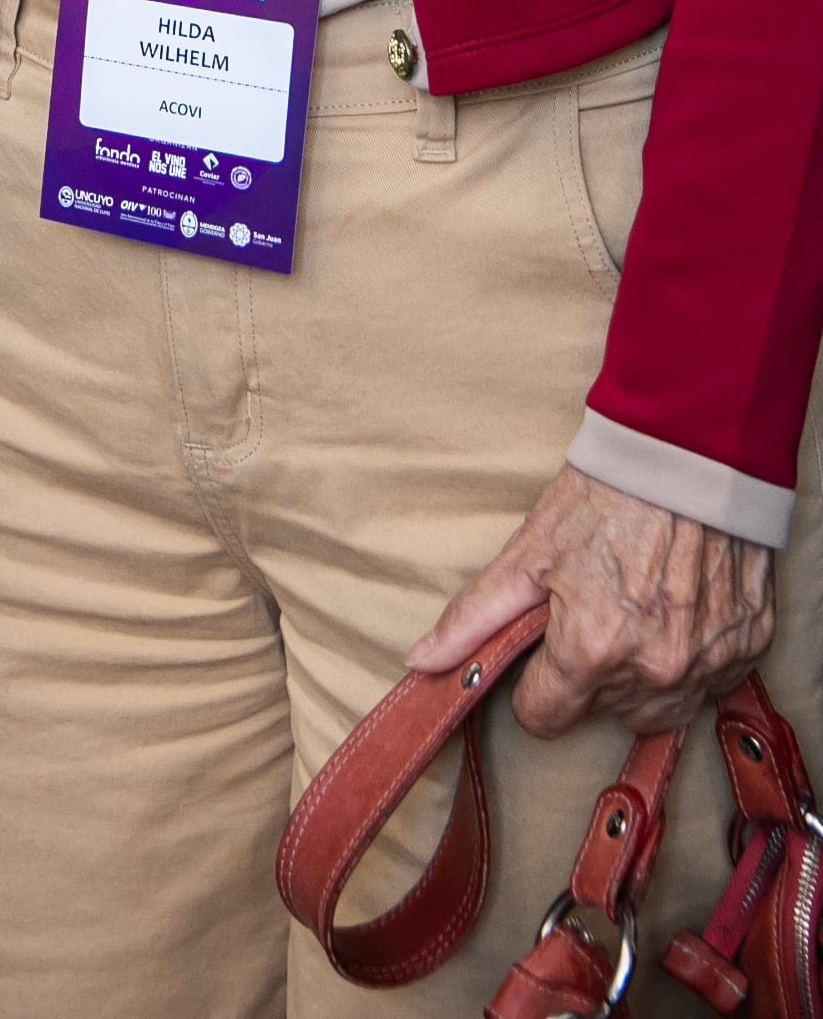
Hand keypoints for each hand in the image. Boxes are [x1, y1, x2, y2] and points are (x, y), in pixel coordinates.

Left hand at [407, 464, 772, 736]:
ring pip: (657, 709)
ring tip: (634, 608)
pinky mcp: (749, 648)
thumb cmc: (606, 495)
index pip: (543, 718)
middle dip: (587, 674)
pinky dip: (690, 659)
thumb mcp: (528, 550)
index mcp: (592, 652)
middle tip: (592, 610)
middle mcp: (655, 672)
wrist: (692, 451)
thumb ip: (474, 616)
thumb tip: (421, 663)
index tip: (542, 650)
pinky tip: (678, 609)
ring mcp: (708, 664)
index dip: (533, 684)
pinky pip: (708, 683)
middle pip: (601, 711)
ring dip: (639, 676)